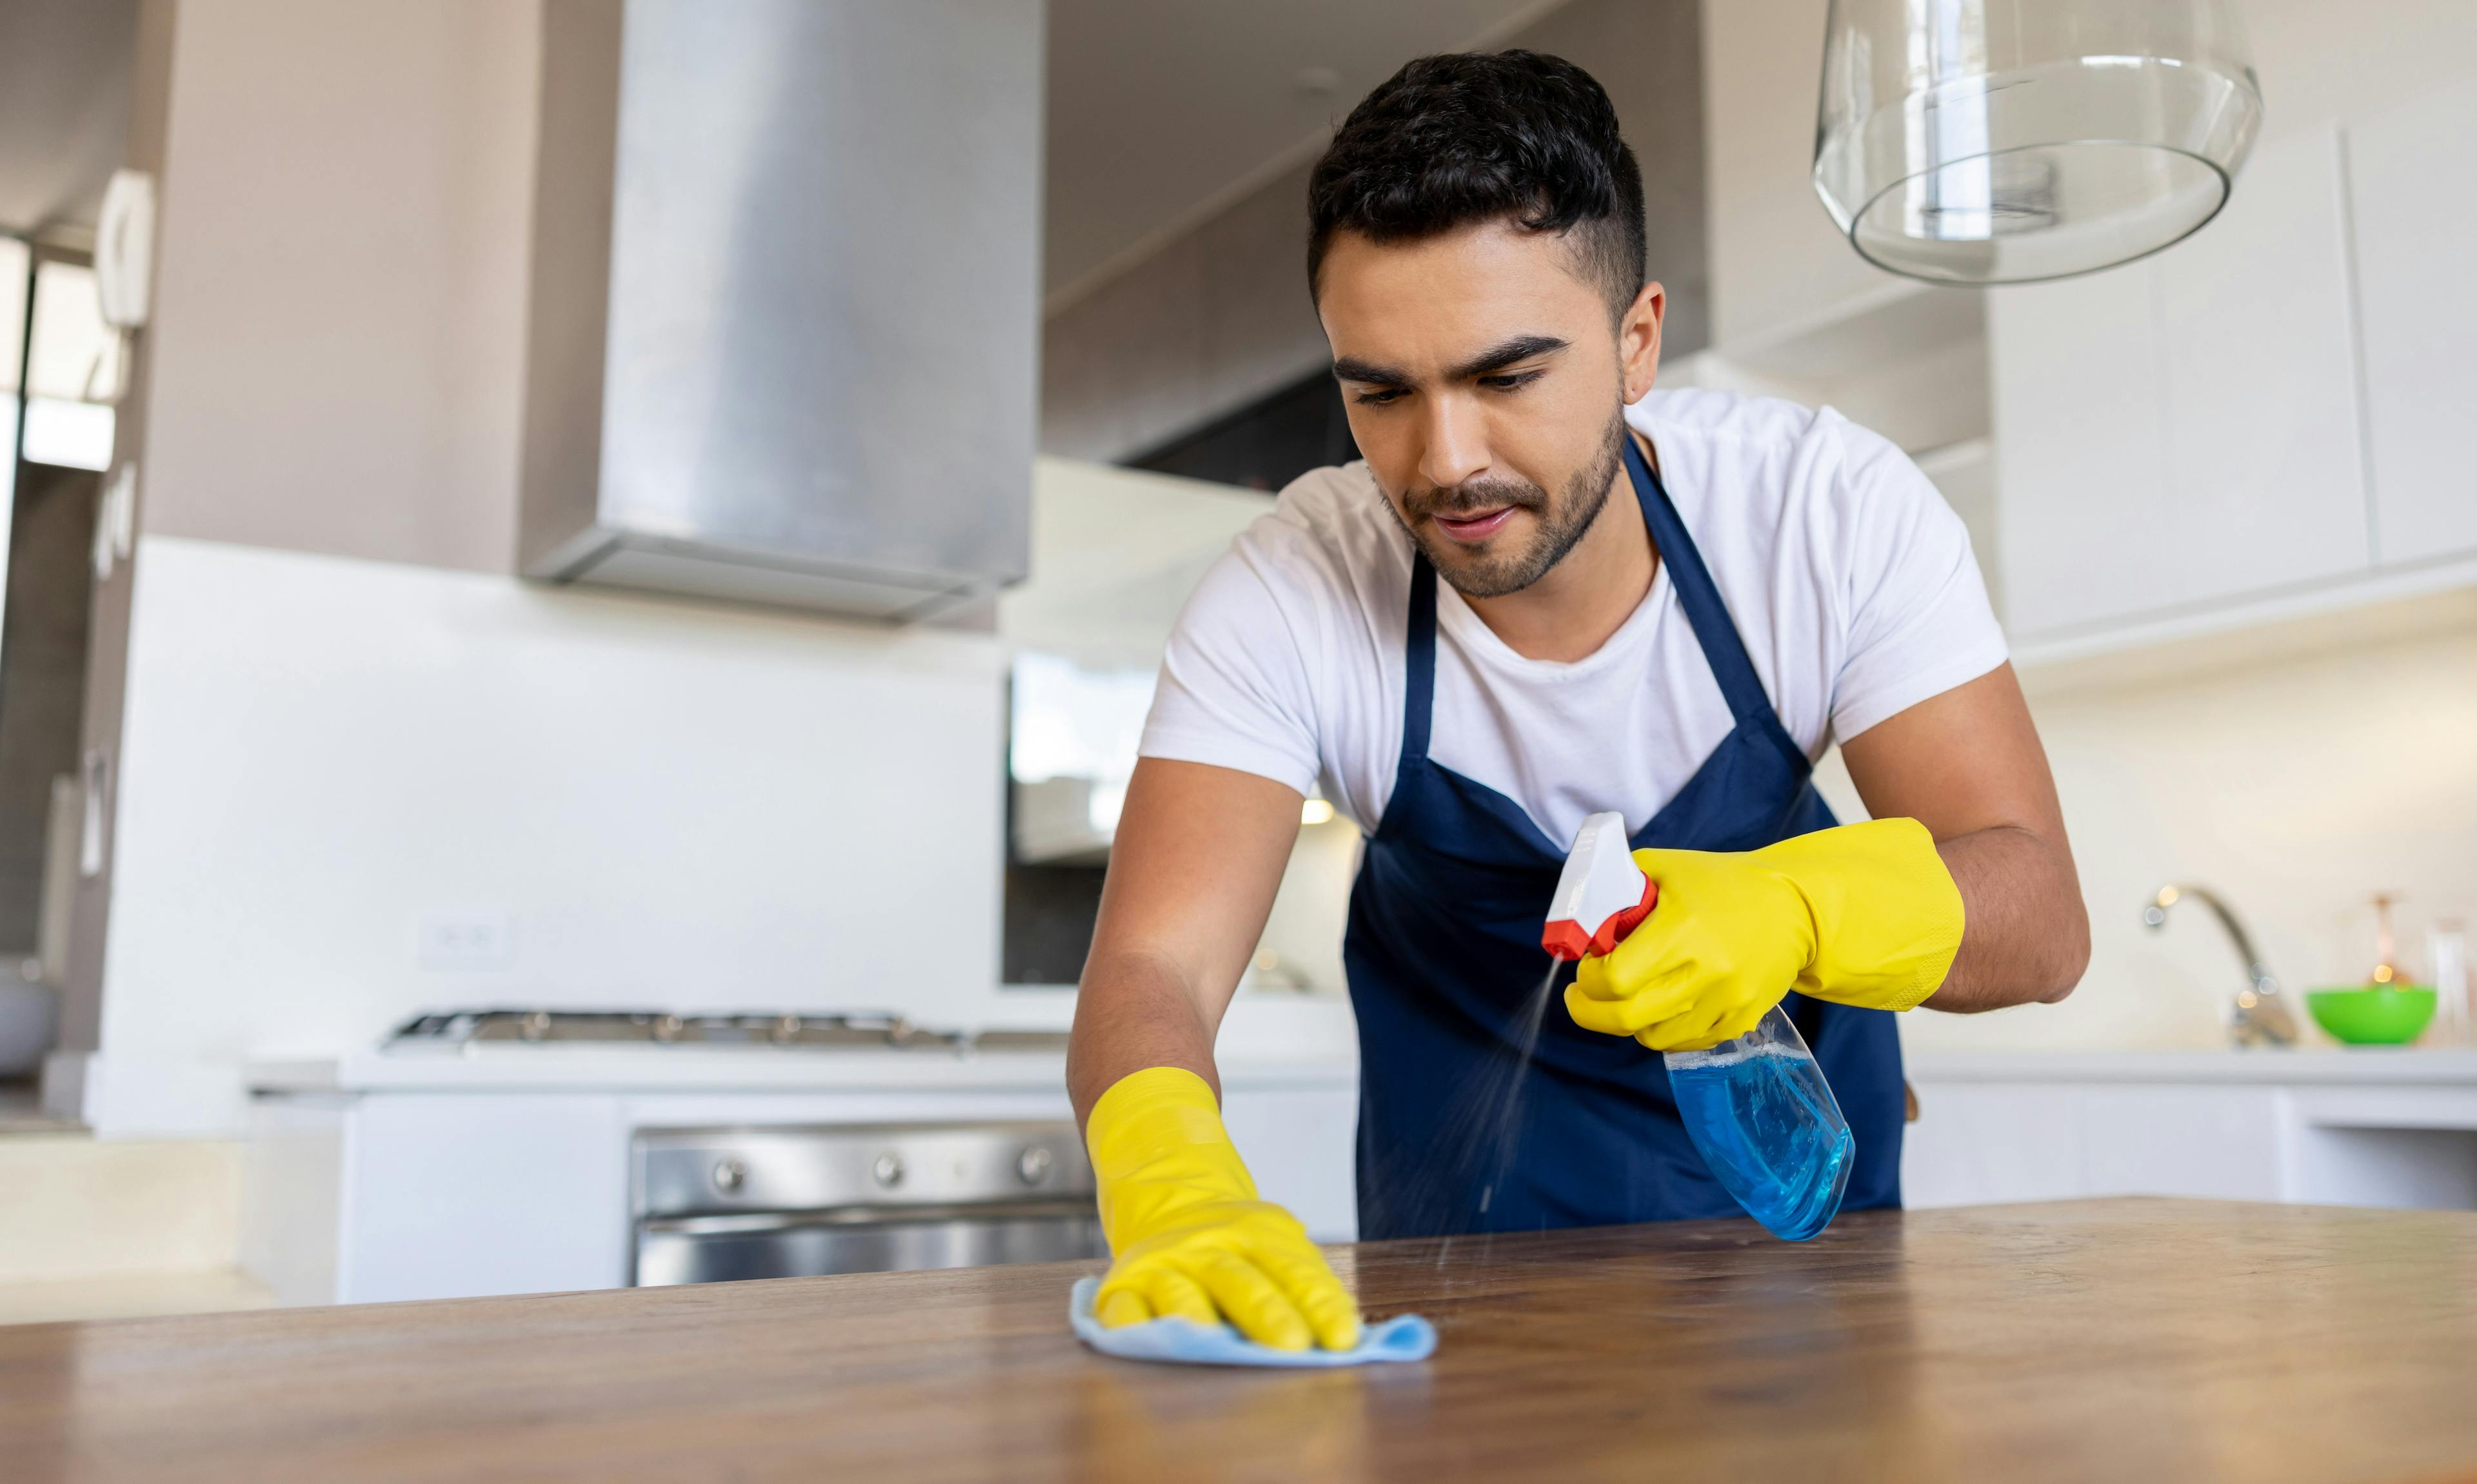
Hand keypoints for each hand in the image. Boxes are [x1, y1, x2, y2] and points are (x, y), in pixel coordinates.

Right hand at [1086, 1068, 1362, 1351]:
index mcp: (1258, 1237)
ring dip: (1195, 1315)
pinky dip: (1129, 1323)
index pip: (1296, 1273)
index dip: (1321, 1306)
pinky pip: (1124, 1305)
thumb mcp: (1275, 1243)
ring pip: (1180, 1290)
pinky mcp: (1126, 1283)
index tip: (1344, 1340)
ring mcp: (1166, 1264)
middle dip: (1267, 1313)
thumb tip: (1349, 1334)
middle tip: (1291, 1344)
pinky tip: (1138, 1337)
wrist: (1164, 1191)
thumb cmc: (1233, 1240)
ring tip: (1208, 1338)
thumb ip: (1308, 1284)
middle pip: (1242, 1283)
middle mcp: (1211, 1249)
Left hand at [1564, 817, 1964, 1052]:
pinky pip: (1684, 1042)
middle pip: (1626, 1017)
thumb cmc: (1722, 883)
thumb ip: (1617, 888)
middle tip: (1582, 997)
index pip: (1614, 978)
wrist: (1794, 909)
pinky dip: (1663, 1030)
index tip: (1586, 966)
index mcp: (1682, 930)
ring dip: (1627, 1021)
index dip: (1589, 978)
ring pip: (1652, 1037)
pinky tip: (1660, 1005)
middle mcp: (1706, 972)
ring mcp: (1727, 1002)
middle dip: (1590, 1011)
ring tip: (1627, 996)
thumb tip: (1579, 920)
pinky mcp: (1740, 1021)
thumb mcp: (1665, 868)